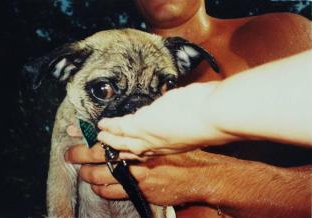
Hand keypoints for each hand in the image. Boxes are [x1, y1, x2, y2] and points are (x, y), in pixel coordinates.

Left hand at [65, 146, 220, 205]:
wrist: (200, 176)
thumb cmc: (182, 155)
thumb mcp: (161, 141)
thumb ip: (141, 138)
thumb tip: (124, 132)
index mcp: (139, 145)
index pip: (104, 139)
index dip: (86, 137)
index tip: (73, 134)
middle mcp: (134, 162)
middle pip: (96, 159)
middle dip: (78, 156)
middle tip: (70, 155)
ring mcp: (136, 179)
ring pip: (99, 179)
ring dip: (89, 175)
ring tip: (85, 172)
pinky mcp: (140, 193)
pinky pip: (113, 194)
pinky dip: (102, 190)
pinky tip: (100, 188)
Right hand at [97, 82, 238, 156]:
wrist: (215, 115)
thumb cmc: (213, 118)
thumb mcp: (198, 123)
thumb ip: (186, 117)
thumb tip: (182, 105)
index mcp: (172, 145)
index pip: (149, 150)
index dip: (137, 150)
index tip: (129, 150)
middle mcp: (159, 145)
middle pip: (132, 148)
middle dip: (118, 147)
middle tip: (107, 145)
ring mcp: (150, 135)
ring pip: (123, 139)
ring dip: (110, 137)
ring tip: (100, 134)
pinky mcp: (143, 125)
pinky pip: (120, 127)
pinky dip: (110, 126)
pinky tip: (102, 124)